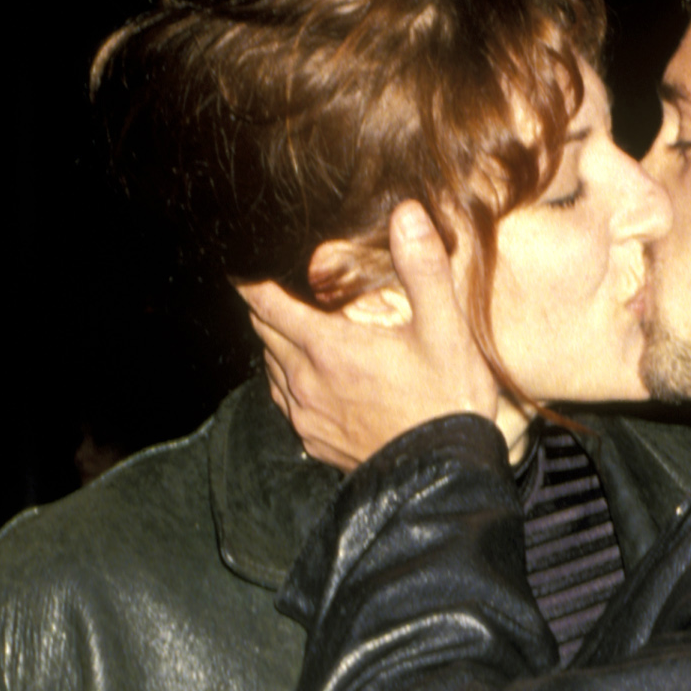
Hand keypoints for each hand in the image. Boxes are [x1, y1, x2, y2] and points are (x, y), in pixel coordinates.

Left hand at [238, 202, 522, 469]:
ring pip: (270, 367)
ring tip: (288, 326)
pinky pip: (283, 402)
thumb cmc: (447, 403)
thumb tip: (406, 213)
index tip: (243, 262)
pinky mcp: (316, 443)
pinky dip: (284, 380)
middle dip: (264, 307)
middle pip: (264, 333)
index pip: (269, 304)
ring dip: (275, 344)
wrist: (446, 477)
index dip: (252, 280)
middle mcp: (307, 382)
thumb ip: (423, 268)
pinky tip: (303, 376)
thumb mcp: (444, 330)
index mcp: (329, 348)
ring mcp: (308, 416)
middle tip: (270, 287)